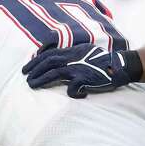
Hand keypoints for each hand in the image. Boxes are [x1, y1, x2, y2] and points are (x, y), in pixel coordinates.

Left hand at [22, 43, 138, 97]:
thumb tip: (59, 56)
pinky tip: (74, 95)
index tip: (28, 66)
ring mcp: (78, 69)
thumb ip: (72, 52)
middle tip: (25, 76)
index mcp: (72, 51)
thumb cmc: (103, 59)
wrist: (119, 65)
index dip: (36, 59)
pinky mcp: (85, 79)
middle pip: (48, 62)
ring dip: (41, 79)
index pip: (50, 54)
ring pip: (54, 73)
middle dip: (34, 69)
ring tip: (32, 84)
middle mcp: (72, 58)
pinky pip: (73, 88)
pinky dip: (71, 93)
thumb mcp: (86, 50)